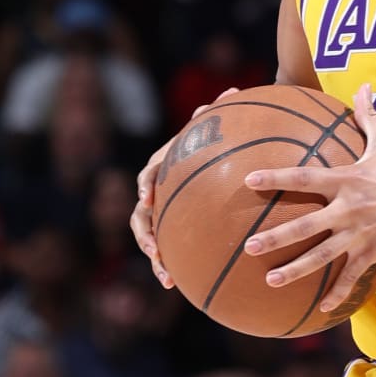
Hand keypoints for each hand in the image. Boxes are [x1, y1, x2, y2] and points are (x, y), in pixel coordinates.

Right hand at [132, 88, 248, 289]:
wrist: (212, 164)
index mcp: (162, 168)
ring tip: (166, 278)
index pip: (148, 177)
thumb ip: (220, 114)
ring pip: (150, 238)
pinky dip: (170, 267)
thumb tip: (234, 90)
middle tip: (156, 250)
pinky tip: (178, 286)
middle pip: (141, 215)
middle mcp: (156, 193)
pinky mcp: (172, 231)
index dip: (145, 187)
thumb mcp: (216, 130)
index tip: (148, 200)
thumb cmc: (214, 144)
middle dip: (146, 235)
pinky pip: (168, 250)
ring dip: (155, 258)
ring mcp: (162, 214)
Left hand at [243, 84, 375, 291]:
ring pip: (321, 256)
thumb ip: (368, 114)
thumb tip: (364, 85)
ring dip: (294, 270)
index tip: (248, 181)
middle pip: (303, 226)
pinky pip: (351, 276)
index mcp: (345, 180)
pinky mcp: (373, 252)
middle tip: (249, 245)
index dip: (274, 177)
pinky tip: (320, 308)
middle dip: (274, 237)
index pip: (303, 176)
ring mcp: (359, 234)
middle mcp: (347, 209)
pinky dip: (337, 292)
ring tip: (270, 280)